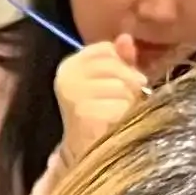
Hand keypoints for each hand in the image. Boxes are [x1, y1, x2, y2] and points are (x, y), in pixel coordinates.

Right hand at [56, 36, 152, 166]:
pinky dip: (125, 118)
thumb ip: (119, 58)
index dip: (121, 66)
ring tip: (117, 116)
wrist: (85, 157)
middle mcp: (68, 78)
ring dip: (128, 103)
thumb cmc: (100, 116)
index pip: (107, 50)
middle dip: (128, 85)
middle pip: (117, 67)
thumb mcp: (109, 81)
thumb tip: (126, 37)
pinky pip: (122, 107)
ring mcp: (75, 96)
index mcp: (69, 66)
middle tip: (122, 102)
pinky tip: (115, 126)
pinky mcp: (86, 115)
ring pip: (122, 87)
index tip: (118, 83)